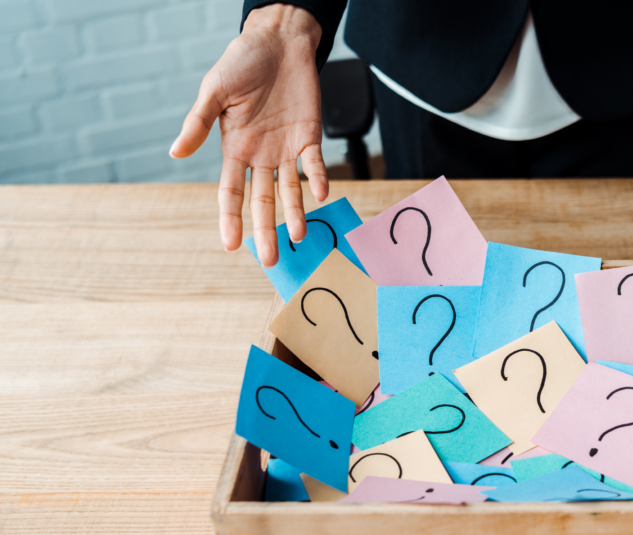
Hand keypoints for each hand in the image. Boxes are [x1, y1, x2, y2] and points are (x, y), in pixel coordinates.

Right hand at [169, 5, 326, 267]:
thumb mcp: (214, 91)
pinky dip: (318, 179)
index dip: (231, 219)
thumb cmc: (241, 63)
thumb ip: (198, 123)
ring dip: (296, 213)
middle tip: (271, 260)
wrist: (277, 41)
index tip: (231, 246)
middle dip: (266, 230)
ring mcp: (286, 149)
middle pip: (263, 200)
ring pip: (291, 190)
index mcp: (234, 148)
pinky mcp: (310, 136)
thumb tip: (175, 153)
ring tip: (300, 236)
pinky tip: (320, 196)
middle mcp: (260, 155)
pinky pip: (314, 163)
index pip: (231, 192)